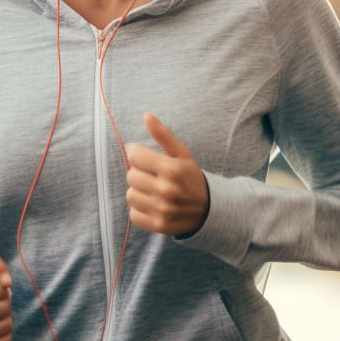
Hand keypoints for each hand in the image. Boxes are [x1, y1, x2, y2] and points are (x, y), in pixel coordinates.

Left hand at [125, 112, 209, 236]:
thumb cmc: (191, 176)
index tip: (143, 156)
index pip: (134, 155)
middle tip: (152, 175)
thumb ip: (163, 134)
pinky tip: (152, 204)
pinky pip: (133, 214)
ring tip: (152, 190)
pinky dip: (140, 209)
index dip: (136, 153)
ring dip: (138, 191)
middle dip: (139, 173)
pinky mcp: (158, 225)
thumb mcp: (181, 153)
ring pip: (130, 195)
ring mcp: (162, 210)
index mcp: (172, 169)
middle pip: (131, 176)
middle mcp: (167, 190)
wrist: (209, 209)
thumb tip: (146, 115)